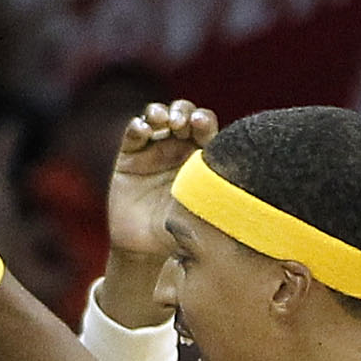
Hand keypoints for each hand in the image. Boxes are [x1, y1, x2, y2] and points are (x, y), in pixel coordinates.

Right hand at [106, 100, 213, 257]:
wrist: (141, 248)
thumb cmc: (174, 233)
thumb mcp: (194, 219)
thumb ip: (209, 206)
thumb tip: (231, 202)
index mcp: (198, 157)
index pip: (205, 128)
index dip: (203, 122)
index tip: (200, 126)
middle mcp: (177, 147)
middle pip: (183, 114)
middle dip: (182, 113)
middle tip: (180, 124)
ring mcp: (152, 148)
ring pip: (158, 115)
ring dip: (160, 112)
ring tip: (160, 120)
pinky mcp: (129, 153)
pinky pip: (133, 131)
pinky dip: (137, 126)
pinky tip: (142, 131)